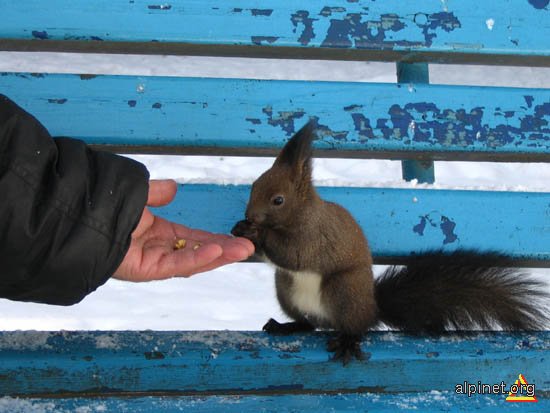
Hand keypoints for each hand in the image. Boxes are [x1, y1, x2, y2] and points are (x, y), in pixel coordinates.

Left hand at [113, 180, 253, 281]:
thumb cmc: (103, 207)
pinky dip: (198, 259)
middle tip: (248, 247)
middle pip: (197, 253)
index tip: (235, 239)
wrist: (78, 216)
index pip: (193, 239)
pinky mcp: (145, 270)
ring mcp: (152, 261)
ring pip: (192, 262)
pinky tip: (218, 252)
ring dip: (219, 256)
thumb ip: (156, 192)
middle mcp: (158, 250)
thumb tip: (174, 188)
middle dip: (224, 251)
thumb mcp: (138, 195)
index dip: (215, 239)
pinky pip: (176, 265)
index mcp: (157, 234)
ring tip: (243, 250)